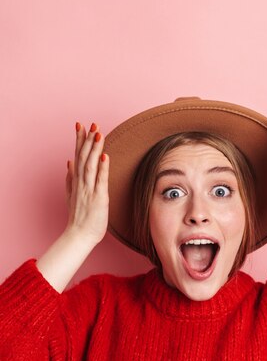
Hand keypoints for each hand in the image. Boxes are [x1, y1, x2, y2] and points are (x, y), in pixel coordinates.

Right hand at [65, 122, 109, 245]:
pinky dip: (102, 168)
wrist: (78, 236)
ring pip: (90, 165)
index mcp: (76, 181)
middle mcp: (81, 183)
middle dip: (87, 139)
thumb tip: (68, 162)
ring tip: (98, 133)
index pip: (77, 156)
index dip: (79, 140)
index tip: (80, 125)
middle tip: (92, 123)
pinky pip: (100, 181)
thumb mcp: (71, 194)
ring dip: (94, 149)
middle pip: (83, 157)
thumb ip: (70, 178)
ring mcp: (89, 190)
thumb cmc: (79, 217)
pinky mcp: (98, 198)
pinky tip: (105, 156)